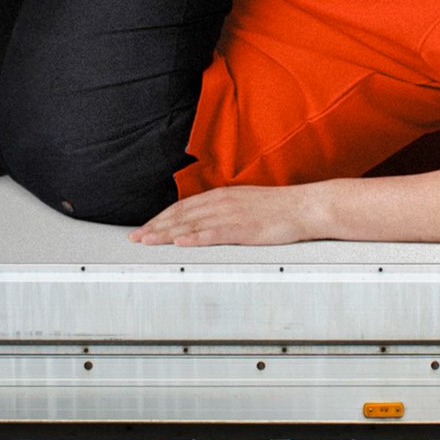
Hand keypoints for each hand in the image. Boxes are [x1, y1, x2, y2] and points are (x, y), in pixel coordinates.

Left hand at [129, 184, 320, 246]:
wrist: (304, 207)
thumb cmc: (279, 208)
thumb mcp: (245, 203)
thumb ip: (224, 210)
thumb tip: (207, 219)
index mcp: (221, 196)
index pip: (183, 207)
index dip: (161, 218)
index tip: (145, 228)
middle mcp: (221, 203)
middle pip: (180, 215)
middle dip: (155, 227)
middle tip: (135, 238)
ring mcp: (230, 215)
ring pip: (191, 225)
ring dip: (166, 234)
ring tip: (147, 241)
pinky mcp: (242, 229)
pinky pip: (213, 234)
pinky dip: (194, 239)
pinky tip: (180, 243)